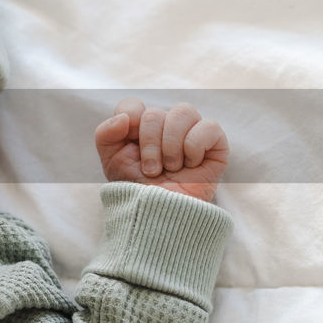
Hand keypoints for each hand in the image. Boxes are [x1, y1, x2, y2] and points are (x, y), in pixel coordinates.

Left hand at [94, 98, 228, 201]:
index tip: (131, 148)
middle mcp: (166, 126)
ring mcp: (192, 133)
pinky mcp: (216, 145)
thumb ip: (106, 133)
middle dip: (149, 145)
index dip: (130, 122)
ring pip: (183, 112)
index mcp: (141, 127)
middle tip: (152, 169)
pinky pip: (209, 126)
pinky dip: (195, 145)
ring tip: (171, 168)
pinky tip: (191, 164)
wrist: (159, 216)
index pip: (133, 105)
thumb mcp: (111, 161)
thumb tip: (126, 116)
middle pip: (155, 113)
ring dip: (171, 144)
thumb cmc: (137, 190)